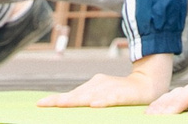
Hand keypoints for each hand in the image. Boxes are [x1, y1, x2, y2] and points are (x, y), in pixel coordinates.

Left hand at [44, 54, 174, 108]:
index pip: (71, 94)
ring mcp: (110, 89)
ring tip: (62, 104)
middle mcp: (99, 85)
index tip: (39, 104)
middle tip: (46, 104)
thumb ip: (85, 99)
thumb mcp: (101, 95)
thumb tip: (64, 103)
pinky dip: (103, 101)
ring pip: (91, 96)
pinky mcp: (123, 95)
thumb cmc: (120, 92)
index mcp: (92, 86)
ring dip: (77, 100)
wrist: (148, 83)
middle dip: (62, 100)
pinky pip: (111, 99)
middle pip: (77, 95)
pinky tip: (95, 105)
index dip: (56, 99)